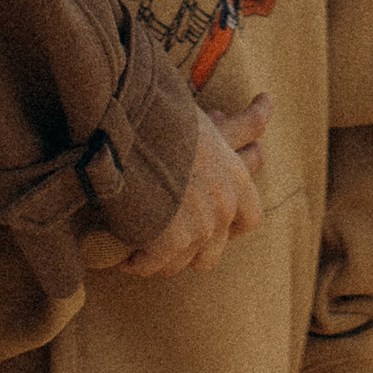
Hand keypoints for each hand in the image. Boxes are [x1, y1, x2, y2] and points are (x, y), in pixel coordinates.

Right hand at [116, 96, 268, 278]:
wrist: (127, 122)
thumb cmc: (159, 111)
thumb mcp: (201, 118)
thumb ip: (223, 129)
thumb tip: (247, 108)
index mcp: (235, 173)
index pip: (250, 218)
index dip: (228, 227)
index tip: (207, 228)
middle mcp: (225, 201)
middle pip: (214, 251)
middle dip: (188, 251)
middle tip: (164, 243)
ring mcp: (202, 223)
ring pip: (184, 261)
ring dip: (162, 258)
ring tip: (139, 250)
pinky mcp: (174, 238)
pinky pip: (156, 264)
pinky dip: (138, 262)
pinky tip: (122, 258)